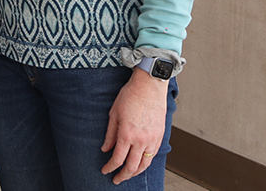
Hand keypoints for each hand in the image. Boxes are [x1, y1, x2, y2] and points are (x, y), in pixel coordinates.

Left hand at [100, 67, 168, 183]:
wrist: (149, 86)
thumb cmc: (130, 96)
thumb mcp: (113, 114)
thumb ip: (109, 134)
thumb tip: (105, 149)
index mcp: (127, 134)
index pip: (117, 159)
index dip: (109, 168)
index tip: (105, 171)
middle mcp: (141, 140)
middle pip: (132, 167)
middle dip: (123, 176)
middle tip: (116, 179)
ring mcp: (152, 139)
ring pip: (144, 164)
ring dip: (135, 172)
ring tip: (128, 175)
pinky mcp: (160, 136)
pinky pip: (153, 155)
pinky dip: (146, 162)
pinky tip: (140, 163)